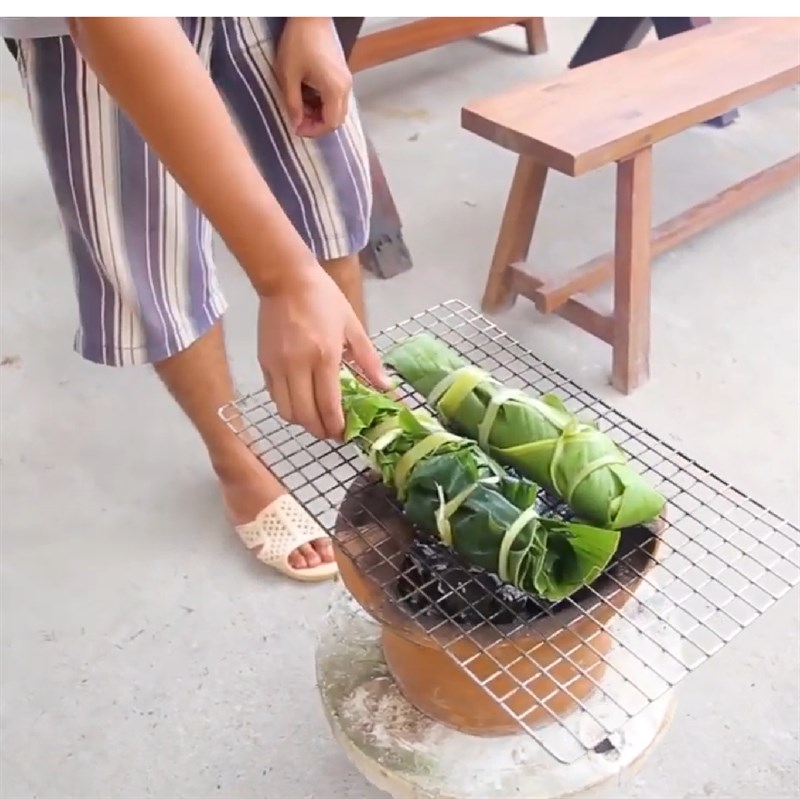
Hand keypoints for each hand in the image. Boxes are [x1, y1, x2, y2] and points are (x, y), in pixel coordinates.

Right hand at [258, 266, 391, 439]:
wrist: (286, 279)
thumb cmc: (324, 299)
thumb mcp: (353, 326)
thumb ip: (369, 360)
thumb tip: (386, 387)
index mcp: (325, 357)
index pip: (328, 406)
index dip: (336, 427)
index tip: (345, 433)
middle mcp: (298, 366)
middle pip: (305, 416)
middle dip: (320, 431)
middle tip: (332, 432)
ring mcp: (278, 366)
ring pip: (286, 411)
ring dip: (302, 422)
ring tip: (316, 419)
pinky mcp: (264, 363)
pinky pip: (274, 397)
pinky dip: (288, 406)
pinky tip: (301, 401)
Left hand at [275, 18, 352, 137]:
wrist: (311, 15)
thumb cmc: (299, 41)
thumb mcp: (289, 75)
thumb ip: (293, 103)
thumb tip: (296, 123)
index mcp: (335, 89)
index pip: (331, 123)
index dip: (314, 131)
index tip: (297, 128)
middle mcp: (345, 88)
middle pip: (336, 119)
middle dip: (317, 124)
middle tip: (298, 120)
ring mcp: (345, 80)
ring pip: (336, 108)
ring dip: (319, 113)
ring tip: (300, 107)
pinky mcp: (341, 73)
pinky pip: (335, 97)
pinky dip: (322, 102)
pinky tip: (307, 95)